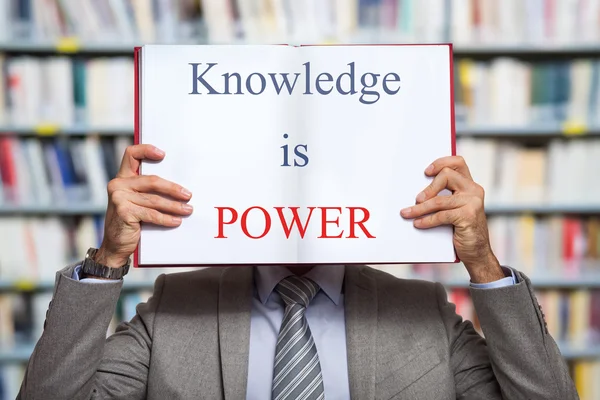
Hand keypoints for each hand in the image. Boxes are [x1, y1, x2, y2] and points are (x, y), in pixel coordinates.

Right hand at [96, 144, 192, 267]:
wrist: (115, 246)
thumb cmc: (130, 221)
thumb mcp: (136, 202)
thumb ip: (147, 191)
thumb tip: (178, 188)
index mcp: (122, 178)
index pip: (131, 154)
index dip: (146, 150)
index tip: (163, 154)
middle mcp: (118, 185)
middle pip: (152, 180)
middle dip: (173, 188)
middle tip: (188, 195)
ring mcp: (119, 198)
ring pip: (155, 199)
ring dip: (175, 206)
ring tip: (188, 210)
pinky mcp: (124, 211)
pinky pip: (152, 214)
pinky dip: (166, 218)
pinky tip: (177, 221)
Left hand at [400, 156, 503, 282]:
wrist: (477, 252)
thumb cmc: (461, 229)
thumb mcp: (454, 208)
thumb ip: (444, 196)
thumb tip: (416, 193)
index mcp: (469, 185)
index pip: (458, 163)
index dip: (441, 162)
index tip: (426, 171)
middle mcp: (473, 190)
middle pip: (447, 176)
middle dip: (428, 188)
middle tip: (416, 199)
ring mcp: (472, 203)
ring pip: (439, 200)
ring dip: (419, 208)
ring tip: (407, 213)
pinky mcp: (468, 216)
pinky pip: (441, 215)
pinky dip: (426, 220)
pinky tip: (418, 224)